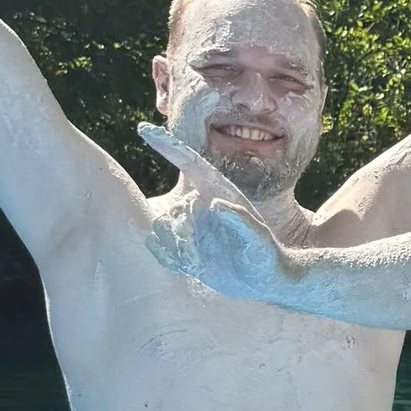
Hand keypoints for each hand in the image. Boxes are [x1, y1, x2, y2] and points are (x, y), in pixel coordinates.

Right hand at [139, 123, 298, 302]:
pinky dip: (169, 258)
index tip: (143, 128)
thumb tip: (214, 204)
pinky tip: (192, 265)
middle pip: (172, 207)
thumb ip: (242, 222)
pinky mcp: (183, 248)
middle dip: (184, 228)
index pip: (188, 162)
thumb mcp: (259, 242)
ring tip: (203, 257)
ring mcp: (190, 226)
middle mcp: (200, 206)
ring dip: (176, 245)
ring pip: (160, 228)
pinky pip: (158, 249)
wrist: (264, 281)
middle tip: (205, 245)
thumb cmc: (267, 258)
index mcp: (217, 193)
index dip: (166, 144)